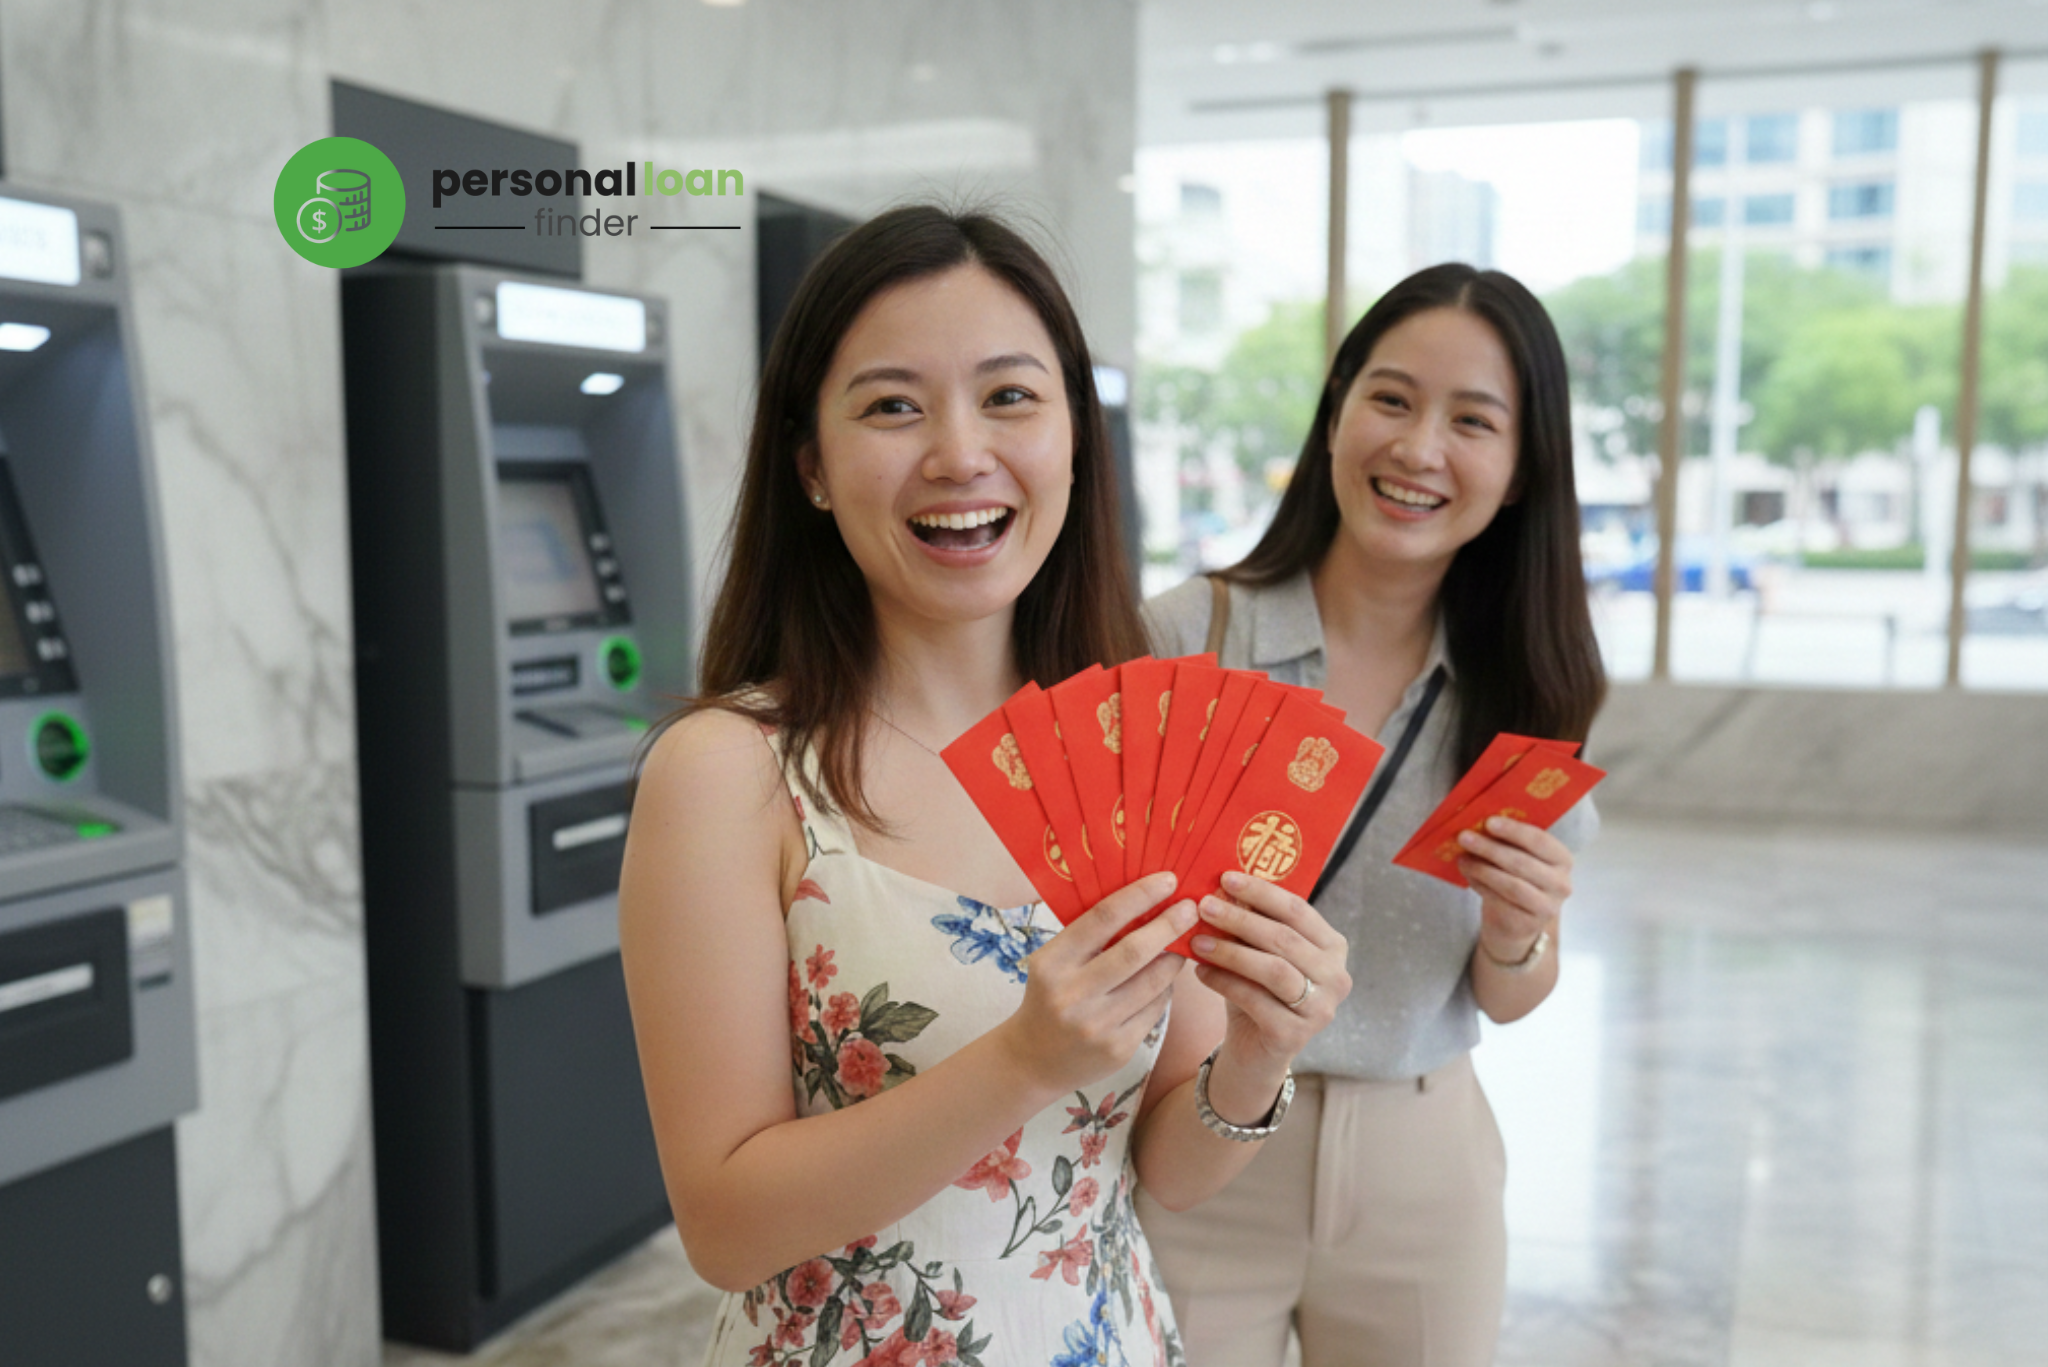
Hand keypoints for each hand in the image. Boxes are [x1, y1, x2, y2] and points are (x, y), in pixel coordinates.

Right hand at [999, 872, 1193, 1096]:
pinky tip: (1163, 981)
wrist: (1032, 1062)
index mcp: (1052, 963)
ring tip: (1183, 944)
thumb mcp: (1054, 963)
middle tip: (1191, 908)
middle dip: (1170, 925)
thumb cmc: (1049, 999)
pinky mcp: (1118, 1049)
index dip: (1140, 895)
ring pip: (1153, 982)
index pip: (1102, 918)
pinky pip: (1155, 1009)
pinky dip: (1164, 990)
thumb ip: (1090, 938)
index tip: (1168, 880)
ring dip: (1174, 958)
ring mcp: (1097, 1025)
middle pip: (1135, 950)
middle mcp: (1072, 994)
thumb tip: (1146, 904)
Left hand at [1188, 871, 1350, 1072]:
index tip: (1225, 878)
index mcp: (1332, 947)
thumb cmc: (1256, 992)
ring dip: (1231, 951)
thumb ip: (1250, 922)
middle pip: (1284, 938)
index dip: (1261, 892)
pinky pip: (1256, 1000)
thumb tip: (1224, 885)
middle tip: (1203, 906)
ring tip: (1197, 941)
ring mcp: (1320, 1009)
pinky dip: (1225, 983)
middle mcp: (1336, 977)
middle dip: (1240, 919)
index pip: (1298, 910)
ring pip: (1273, 969)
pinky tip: (1201, 972)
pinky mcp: (1295, 1035)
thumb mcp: (1255, 952)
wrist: (1254, 1052)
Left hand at [1458, 816, 1571, 963]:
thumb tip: (1477, 824)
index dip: (1514, 830)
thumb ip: (1506, 842)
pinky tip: (1468, 874)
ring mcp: (1548, 906)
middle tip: (1465, 837)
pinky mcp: (1529, 923)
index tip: (1489, 821)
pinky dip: (1481, 885)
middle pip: (1522, 862)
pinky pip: (1501, 901)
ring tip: (1462, 858)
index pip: (1540, 840)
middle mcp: (1561, 882)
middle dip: (1490, 848)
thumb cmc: (1517, 879)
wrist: (1516, 921)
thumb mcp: (1518, 857)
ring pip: (1511, 884)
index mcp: (1562, 858)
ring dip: (1482, 869)